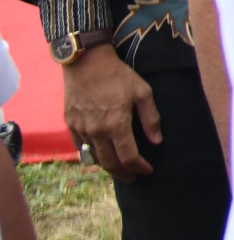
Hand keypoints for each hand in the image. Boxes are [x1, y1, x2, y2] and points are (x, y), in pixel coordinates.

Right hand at [62, 48, 157, 180]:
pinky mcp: (70, 123)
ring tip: (119, 167)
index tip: (148, 171)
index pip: (129, 157)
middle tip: (133, 177)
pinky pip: (80, 147)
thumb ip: (151, 119)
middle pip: (109, 163)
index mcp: (116, 124)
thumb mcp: (143, 92)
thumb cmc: (118, 75)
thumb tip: (157, 141)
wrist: (86, 62)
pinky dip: (91, 155)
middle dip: (123, 173)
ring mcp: (81, 128)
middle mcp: (96, 131)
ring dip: (107, 165)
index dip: (140, 167)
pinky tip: (100, 155)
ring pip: (93, 157)